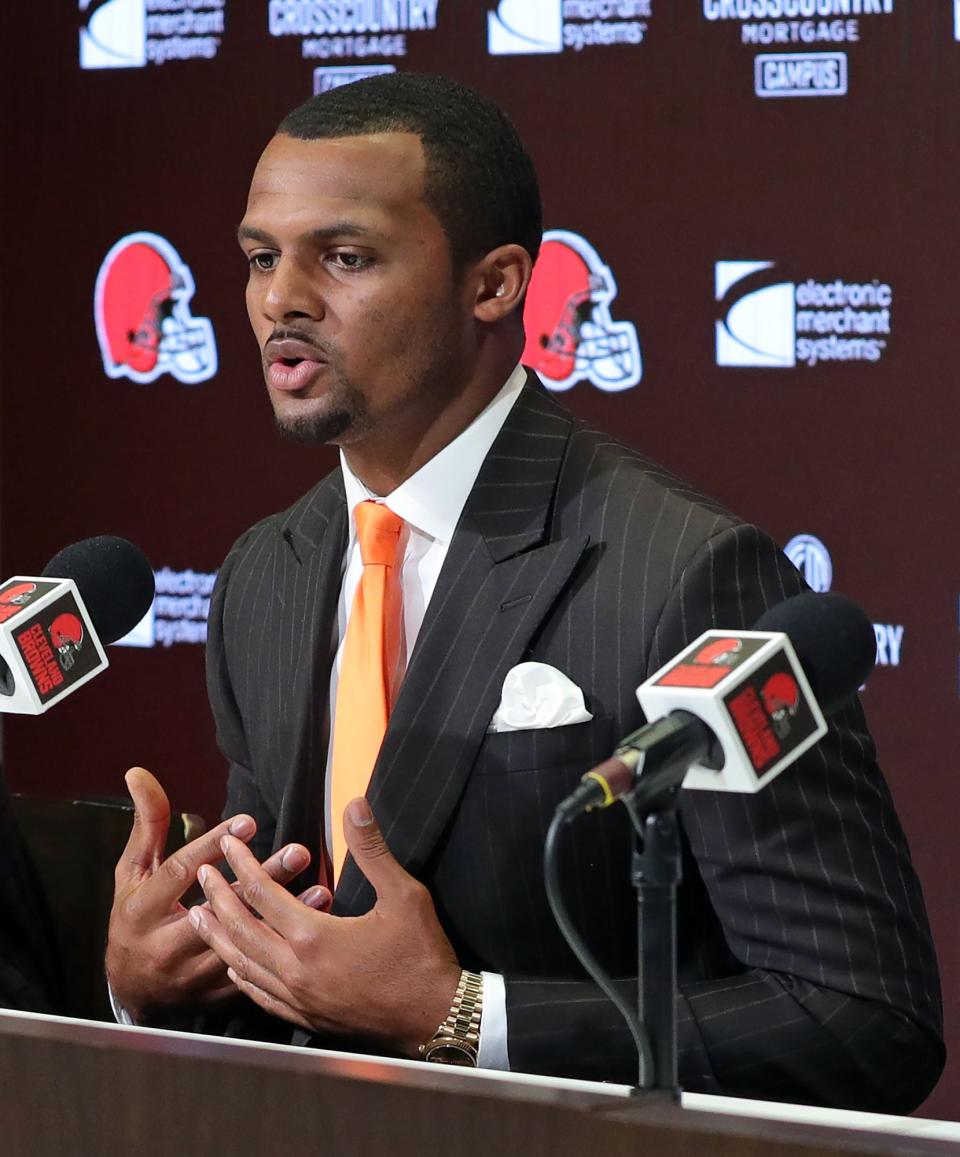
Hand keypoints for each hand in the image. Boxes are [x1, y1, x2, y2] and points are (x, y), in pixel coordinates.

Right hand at [106, 767, 326, 1022]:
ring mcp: (190, 975)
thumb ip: (147, 824)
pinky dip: (283, 951)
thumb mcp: (133, 871)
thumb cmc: (135, 917)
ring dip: (283, 917)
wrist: (129, 988)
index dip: (213, 846)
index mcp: (143, 911)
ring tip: (321, 892)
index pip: (180, 873)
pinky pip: (252, 973)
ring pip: (243, 943)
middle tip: (300, 851)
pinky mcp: (212, 996)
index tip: (248, 822)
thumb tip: (139, 773)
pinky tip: (312, 931)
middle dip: (262, 879)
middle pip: (219, 908)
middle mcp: (165, 946)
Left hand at [191, 798, 460, 1055]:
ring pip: (242, 965)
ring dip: (217, 937)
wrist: (435, 1019)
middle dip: (218, 897)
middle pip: (241, 928)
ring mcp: (298, 998)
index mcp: (314, 936)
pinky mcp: (305, 1017)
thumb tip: (355, 805)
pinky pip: (259, 995)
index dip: (242, 864)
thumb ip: (372, 850)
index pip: (262, 893)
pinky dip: (240, 976)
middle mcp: (296, 970)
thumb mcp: (403, 895)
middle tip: (201, 874)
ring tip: (197, 917)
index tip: (227, 844)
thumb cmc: (420, 955)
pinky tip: (233, 968)